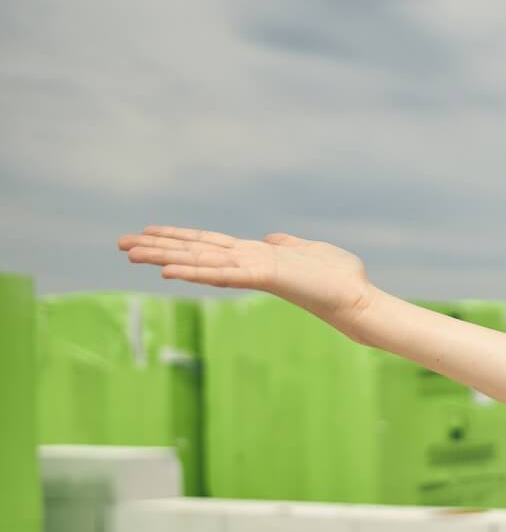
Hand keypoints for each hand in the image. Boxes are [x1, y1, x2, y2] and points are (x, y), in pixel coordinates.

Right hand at [115, 227, 376, 329]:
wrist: (359, 300)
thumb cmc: (341, 279)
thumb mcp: (311, 250)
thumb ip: (288, 244)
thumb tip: (271, 238)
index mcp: (256, 255)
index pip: (209, 244)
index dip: (178, 238)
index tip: (148, 231)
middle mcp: (248, 262)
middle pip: (194, 252)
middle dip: (157, 248)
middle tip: (119, 244)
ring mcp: (253, 270)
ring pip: (199, 262)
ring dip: (163, 258)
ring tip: (129, 254)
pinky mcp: (264, 277)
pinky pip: (223, 273)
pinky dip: (195, 272)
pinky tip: (167, 271)